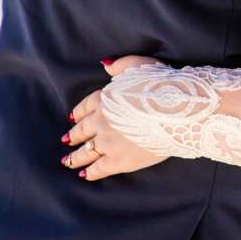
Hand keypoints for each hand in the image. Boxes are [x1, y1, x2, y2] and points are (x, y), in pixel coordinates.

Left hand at [62, 55, 166, 180]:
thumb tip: (105, 65)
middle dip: (73, 136)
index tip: (72, 119)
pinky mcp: (119, 160)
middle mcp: (101, 121)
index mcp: (105, 98)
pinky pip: (100, 168)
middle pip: (82, 130)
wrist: (174, 111)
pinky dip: (91, 172)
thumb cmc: (161, 85)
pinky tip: (85, 175)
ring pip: (86, 152)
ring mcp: (108, 142)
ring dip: (76, 157)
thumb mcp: (139, 65)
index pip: (85, 107)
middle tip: (66, 141)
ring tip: (68, 162)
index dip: (78, 114)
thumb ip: (119, 65)